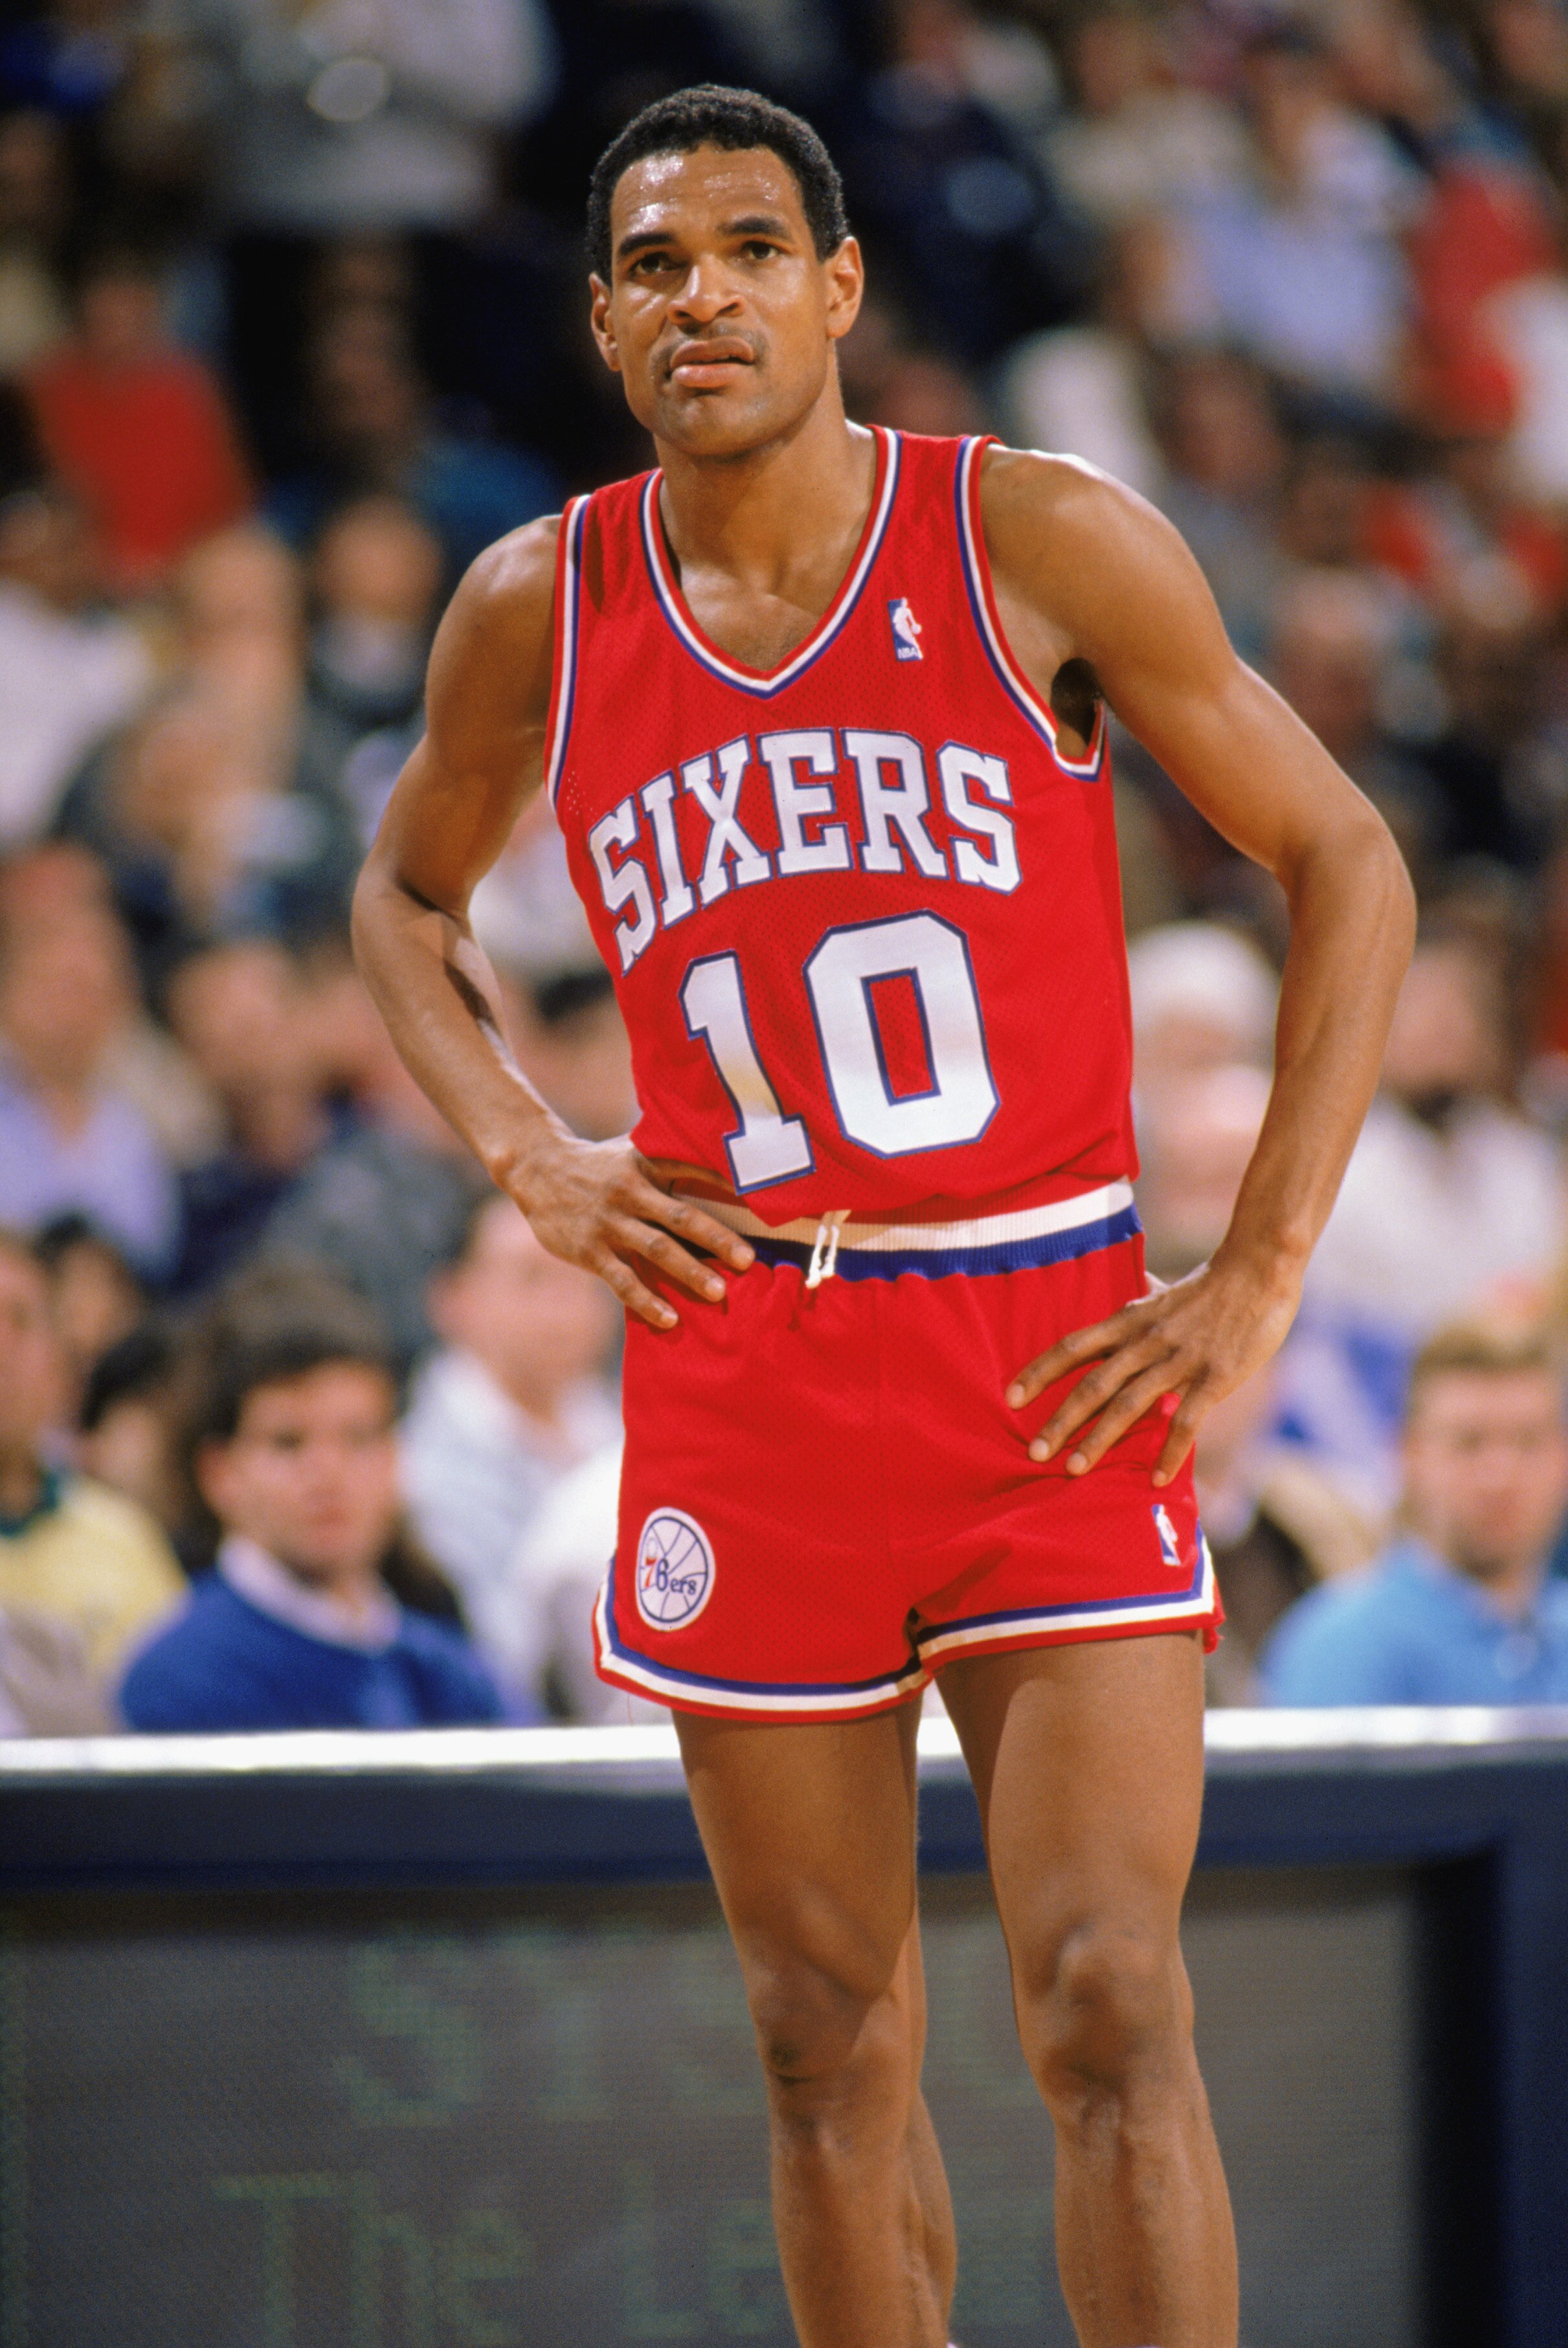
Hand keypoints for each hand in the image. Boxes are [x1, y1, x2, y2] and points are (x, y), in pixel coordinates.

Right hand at [505, 1129, 753, 1329]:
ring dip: (689, 1271)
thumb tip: (722, 1163)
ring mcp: (609, 1222)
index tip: (762, 1200)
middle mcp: (630, 1191)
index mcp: (645, 1162)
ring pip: (655, 1249)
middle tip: (749, 1260)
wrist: (536, 1168)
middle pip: (680, 1216)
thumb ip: (668, 1157)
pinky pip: (622, 1278)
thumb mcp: (631, 1150)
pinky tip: (669, 1318)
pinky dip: (646, 1300)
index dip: (726, 1184)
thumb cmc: (598, 1164)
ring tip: (719, 1292)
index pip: (692, 1169)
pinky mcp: (589, 1249)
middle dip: (716, 1239)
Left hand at [1004, 1253, 1301, 1484]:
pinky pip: (1186, 1420)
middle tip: (1034, 1454)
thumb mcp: (1162, 1293)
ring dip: (1100, 1439)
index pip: (1073, 1346)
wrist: (1259, 1269)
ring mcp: (1179, 1359)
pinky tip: (1157, 1479)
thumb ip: (1138, 1307)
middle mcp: (1145, 1340)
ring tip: (1074, 1471)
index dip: (1039, 1371)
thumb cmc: (1211, 1284)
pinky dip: (1170, 1451)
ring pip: (1129, 1404)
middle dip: (1061, 1421)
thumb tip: (1121, 1304)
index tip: (1010, 1397)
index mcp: (1129, 1319)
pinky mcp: (1214, 1377)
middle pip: (1093, 1383)